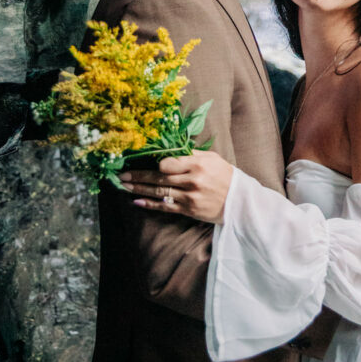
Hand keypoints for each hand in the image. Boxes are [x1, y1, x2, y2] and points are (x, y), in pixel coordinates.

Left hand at [119, 150, 233, 222]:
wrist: (239, 202)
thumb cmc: (225, 175)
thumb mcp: (212, 158)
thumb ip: (191, 154)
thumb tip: (169, 150)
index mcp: (198, 165)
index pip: (169, 163)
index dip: (154, 163)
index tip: (141, 161)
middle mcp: (192, 181)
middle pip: (159, 178)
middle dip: (138, 176)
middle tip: (121, 174)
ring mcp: (189, 197)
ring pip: (159, 192)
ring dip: (139, 189)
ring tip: (123, 185)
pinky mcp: (188, 211)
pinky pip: (164, 207)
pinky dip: (149, 204)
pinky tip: (136, 201)